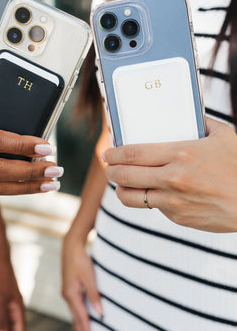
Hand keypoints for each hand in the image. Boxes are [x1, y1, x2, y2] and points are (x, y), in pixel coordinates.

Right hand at [62, 233, 102, 330]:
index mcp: (70, 294)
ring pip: (74, 313)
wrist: (71, 245)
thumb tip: (100, 314)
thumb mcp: (89, 276)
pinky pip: (74, 307)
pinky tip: (78, 320)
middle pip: (75, 318)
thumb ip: (94, 295)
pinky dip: (77, 317)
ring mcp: (67, 292)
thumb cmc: (80, 259)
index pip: (81, 317)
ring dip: (78, 327)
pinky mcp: (70, 288)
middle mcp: (67, 295)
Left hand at [103, 118, 236, 231]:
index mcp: (181, 154)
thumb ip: (200, 122)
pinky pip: (153, 206)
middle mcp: (172, 178)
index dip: (115, 153)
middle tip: (109, 167)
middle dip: (111, 171)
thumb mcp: (222, 136)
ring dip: (121, 189)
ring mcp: (173, 201)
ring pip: (131, 197)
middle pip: (125, 175)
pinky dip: (147, 198)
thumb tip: (186, 113)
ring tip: (123, 182)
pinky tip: (153, 191)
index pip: (133, 153)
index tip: (108, 153)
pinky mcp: (177, 217)